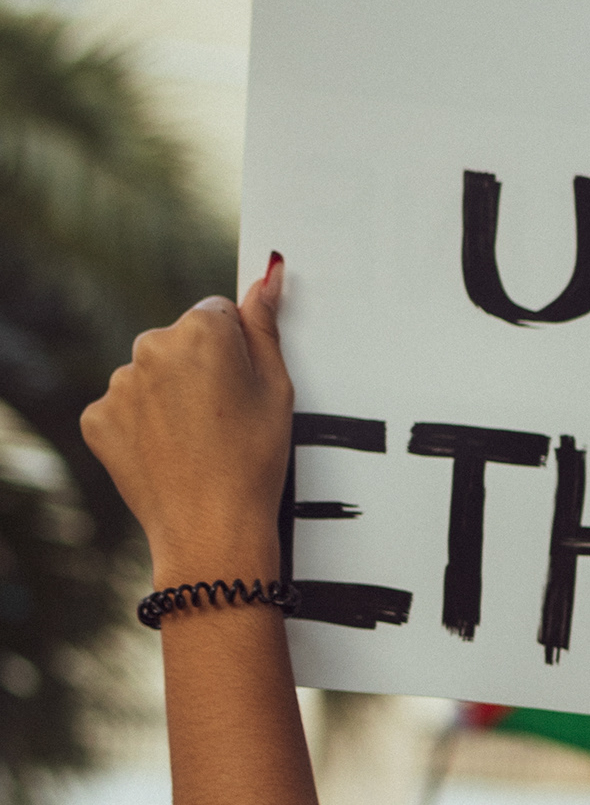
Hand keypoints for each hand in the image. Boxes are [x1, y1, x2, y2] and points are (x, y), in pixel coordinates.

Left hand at [81, 258, 292, 583]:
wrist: (212, 529)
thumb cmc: (254, 461)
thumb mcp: (277, 388)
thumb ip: (265, 324)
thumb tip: (268, 274)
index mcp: (202, 330)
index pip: (217, 313)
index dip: (236, 351)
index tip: (243, 388)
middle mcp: (152, 345)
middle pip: (179, 341)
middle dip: (198, 368)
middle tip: (224, 419)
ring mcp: (119, 383)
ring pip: (150, 374)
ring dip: (168, 396)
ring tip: (197, 441)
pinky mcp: (98, 417)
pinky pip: (123, 408)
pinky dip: (141, 425)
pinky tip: (168, 452)